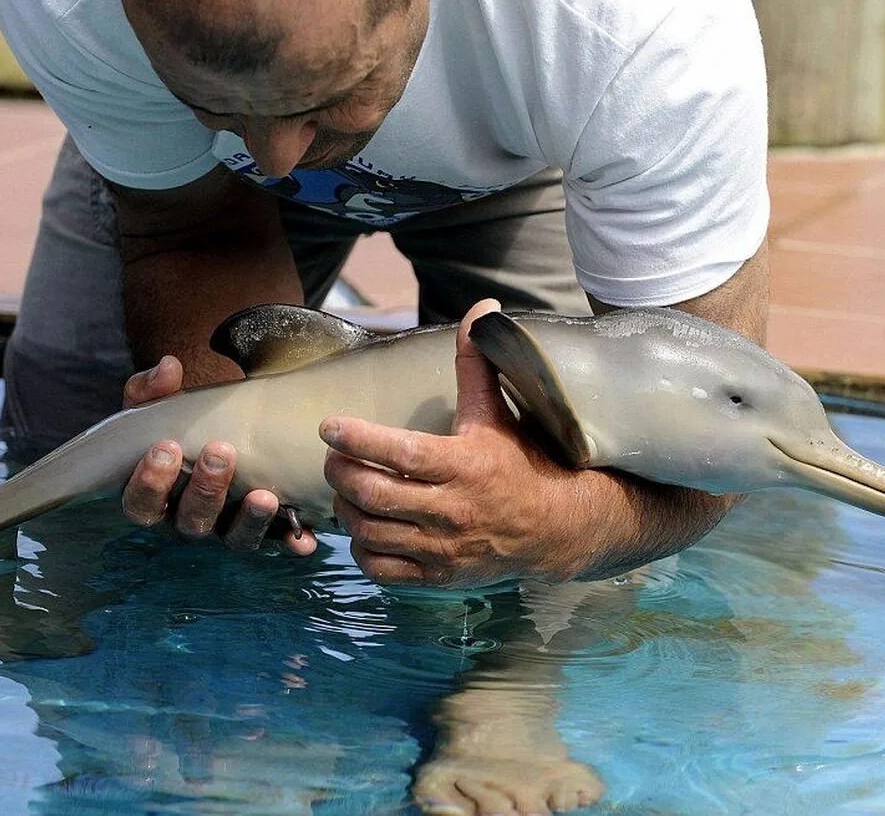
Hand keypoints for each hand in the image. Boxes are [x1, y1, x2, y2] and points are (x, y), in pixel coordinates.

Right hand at [119, 356, 317, 554]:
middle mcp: (188, 518)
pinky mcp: (263, 529)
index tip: (166, 447)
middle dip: (205, 489)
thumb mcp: (160, 405)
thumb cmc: (182, 423)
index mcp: (157, 495)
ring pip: (232, 538)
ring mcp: (226, 527)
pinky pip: (276, 543)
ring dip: (249, 520)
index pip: (141, 502)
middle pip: (190, 521)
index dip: (150, 482)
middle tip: (221, 452)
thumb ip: (154, 388)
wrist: (222, 429)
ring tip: (264, 497)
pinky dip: (290, 542)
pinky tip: (303, 539)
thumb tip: (169, 367)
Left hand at [321, 300, 624, 588]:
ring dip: (345, 509)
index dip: (357, 438)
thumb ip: (477, 362)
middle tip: (333, 457)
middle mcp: (452, 510)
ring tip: (345, 488)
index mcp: (464, 464)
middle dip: (340, 473)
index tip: (329, 425)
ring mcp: (444, 549)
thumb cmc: (520, 461)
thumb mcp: (496, 412)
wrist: (556, 527)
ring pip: (371, 532)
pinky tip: (364, 527)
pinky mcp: (439, 577)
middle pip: (374, 494)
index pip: (400, 453)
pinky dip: (362, 549)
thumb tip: (482, 308)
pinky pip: (382, 570)